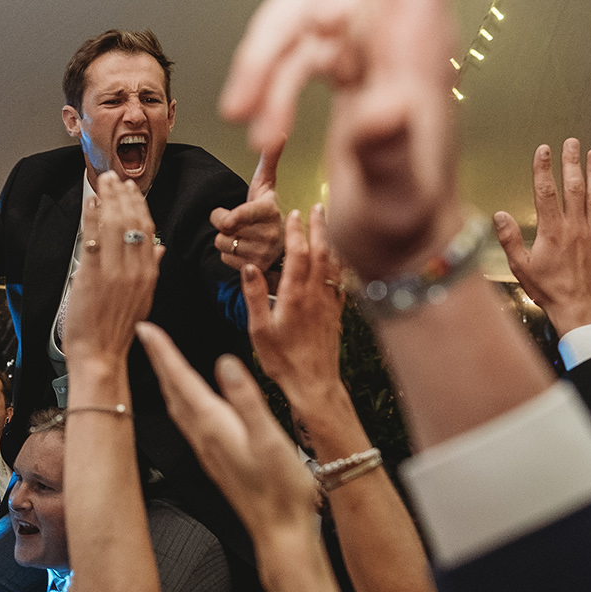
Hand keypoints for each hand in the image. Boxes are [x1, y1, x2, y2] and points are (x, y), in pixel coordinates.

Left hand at [61, 172, 162, 367]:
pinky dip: (91, 217)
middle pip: (132, 222)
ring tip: (102, 183)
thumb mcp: (143, 298)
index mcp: (149, 274)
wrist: (100, 355)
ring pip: (114, 225)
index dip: (140, 206)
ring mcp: (113, 271)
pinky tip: (90, 203)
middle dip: (123, 196)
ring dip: (108, 199)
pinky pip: (93, 237)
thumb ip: (152, 269)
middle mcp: (135, 270)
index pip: (148, 230)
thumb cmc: (117, 330)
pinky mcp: (92, 274)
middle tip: (114, 178)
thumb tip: (160, 248)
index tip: (132, 190)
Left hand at [139, 322, 319, 544]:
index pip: (180, 379)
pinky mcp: (214, 458)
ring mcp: (207, 448)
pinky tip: (187, 401)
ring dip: (166, 379)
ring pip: (177, 406)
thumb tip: (226, 364)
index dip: (162, 351)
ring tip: (160, 360)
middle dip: (158, 360)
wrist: (279, 531)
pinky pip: (188, 419)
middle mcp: (204, 436)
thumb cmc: (280, 490)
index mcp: (214, 425)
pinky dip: (181, 399)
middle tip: (145, 335)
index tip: (146, 329)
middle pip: (172, 390)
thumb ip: (246, 399)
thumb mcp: (269, 438)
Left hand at [211, 140, 285, 271]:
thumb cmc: (266, 211)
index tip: (226, 218)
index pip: (239, 216)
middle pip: (223, 229)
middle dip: (224, 225)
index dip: (226, 217)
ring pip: (223, 244)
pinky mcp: (257, 268)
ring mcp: (264, 253)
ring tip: (243, 235)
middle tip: (239, 222)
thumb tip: (278, 134)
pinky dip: (230, 255)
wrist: (281, 244)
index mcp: (269, 210)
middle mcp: (270, 233)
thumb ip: (269, 160)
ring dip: (227, 240)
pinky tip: (244, 249)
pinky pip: (226, 259)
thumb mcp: (266, 185)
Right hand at [220, 0, 459, 281]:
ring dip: (262, 65)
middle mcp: (398, 20)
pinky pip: (287, 44)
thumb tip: (374, 109)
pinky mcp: (346, 56)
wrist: (405, 256)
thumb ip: (384, 153)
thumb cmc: (406, 224)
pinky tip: (265, 134)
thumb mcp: (396, 199)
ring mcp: (371, 35)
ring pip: (294, 8)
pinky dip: (265, 83)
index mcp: (417, 35)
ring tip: (258, 130)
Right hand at [242, 203, 344, 404]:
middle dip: (319, 227)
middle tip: (318, 206)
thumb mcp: (259, 330)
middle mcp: (316, 295)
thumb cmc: (283, 361)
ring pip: (334, 263)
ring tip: (329, 223)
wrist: (314, 384)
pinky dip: (340, 262)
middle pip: (321, 252)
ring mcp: (329, 303)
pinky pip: (341, 280)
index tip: (293, 214)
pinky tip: (338, 258)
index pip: (298, 254)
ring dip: (331, 240)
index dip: (296, 232)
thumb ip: (254, 296)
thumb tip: (249, 266)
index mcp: (295, 296)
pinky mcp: (336, 313)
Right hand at [492, 140, 590, 332]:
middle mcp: (575, 227)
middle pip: (573, 186)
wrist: (581, 309)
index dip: (543, 167)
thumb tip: (499, 216)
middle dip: (571, 161)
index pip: (546, 191)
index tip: (543, 150)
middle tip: (572, 142)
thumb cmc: (549, 290)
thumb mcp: (521, 267)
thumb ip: (510, 240)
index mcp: (551, 231)